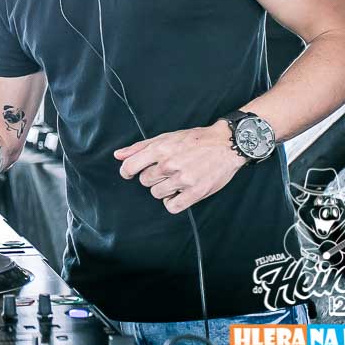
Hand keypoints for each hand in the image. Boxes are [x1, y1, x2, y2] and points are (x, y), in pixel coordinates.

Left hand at [113, 120, 245, 213]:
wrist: (225, 144)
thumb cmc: (194, 140)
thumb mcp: (165, 137)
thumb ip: (140, 147)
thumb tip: (118, 155)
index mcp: (160, 149)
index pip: (130, 166)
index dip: (127, 172)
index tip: (130, 173)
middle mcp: (169, 164)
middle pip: (145, 181)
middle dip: (152, 177)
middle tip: (165, 171)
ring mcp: (183, 179)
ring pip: (157, 194)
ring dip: (163, 189)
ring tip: (175, 179)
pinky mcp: (195, 192)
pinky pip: (172, 206)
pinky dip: (173, 202)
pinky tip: (178, 193)